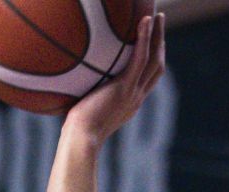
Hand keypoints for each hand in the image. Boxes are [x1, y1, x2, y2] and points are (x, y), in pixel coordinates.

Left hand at [65, 10, 164, 144]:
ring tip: (158, 15)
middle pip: (157, 66)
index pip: (146, 78)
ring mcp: (133, 92)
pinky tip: (145, 20)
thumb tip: (67, 86)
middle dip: (160, 43)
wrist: (81, 140)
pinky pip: (140, 58)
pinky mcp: (125, 87)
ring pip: (154, 59)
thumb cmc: (76, 131)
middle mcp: (136, 97)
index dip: (152, 60)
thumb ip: (85, 97)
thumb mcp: (84, 111)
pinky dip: (144, 38)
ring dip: (158, 35)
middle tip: (160, 23)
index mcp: (130, 102)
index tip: (151, 44)